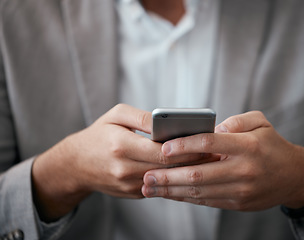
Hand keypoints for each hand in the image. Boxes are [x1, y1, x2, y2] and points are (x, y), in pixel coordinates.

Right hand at [32, 104, 208, 220]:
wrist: (76, 164)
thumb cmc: (98, 134)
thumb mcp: (116, 115)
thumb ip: (142, 117)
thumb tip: (166, 122)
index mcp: (122, 146)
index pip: (163, 152)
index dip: (187, 150)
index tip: (206, 144)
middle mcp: (125, 169)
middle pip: (169, 168)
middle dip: (193, 161)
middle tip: (213, 153)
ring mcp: (129, 185)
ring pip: (167, 180)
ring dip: (186, 171)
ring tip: (204, 160)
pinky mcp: (133, 194)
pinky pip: (159, 186)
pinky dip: (173, 178)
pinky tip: (184, 169)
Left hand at [142, 111, 303, 211]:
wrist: (294, 177)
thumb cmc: (272, 145)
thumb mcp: (260, 122)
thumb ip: (235, 121)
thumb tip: (211, 129)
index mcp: (247, 146)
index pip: (209, 144)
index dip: (184, 145)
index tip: (163, 148)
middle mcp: (243, 170)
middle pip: (199, 174)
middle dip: (169, 176)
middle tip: (146, 175)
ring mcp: (240, 190)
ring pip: (199, 192)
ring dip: (172, 191)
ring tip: (150, 188)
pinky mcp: (237, 203)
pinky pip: (206, 201)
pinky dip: (186, 198)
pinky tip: (170, 194)